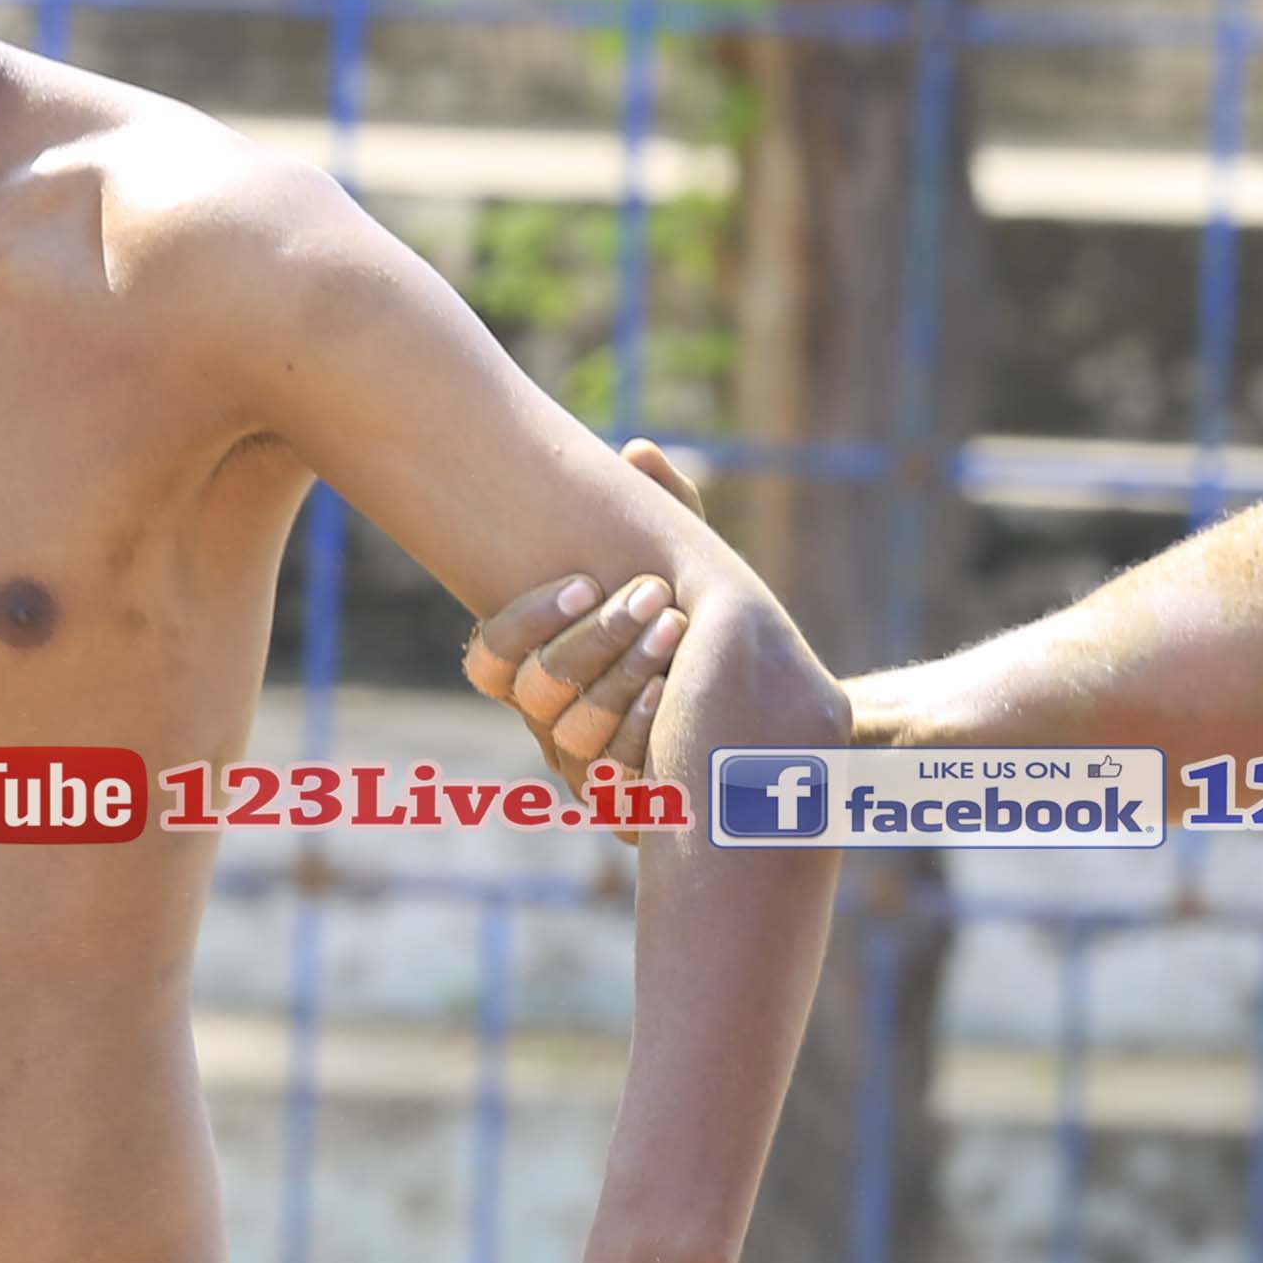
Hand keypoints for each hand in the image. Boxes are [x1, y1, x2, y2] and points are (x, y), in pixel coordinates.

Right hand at [459, 441, 707, 796]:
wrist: (773, 710)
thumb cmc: (710, 626)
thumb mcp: (690, 561)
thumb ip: (664, 509)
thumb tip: (636, 453)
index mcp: (542, 668)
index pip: (488, 660)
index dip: (525, 621)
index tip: (585, 581)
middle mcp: (550, 725)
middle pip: (537, 691)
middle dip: (595, 637)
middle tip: (653, 595)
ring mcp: (585, 772)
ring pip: (575, 734)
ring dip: (624, 674)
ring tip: (678, 629)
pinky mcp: (628, 810)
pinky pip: (617, 779)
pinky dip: (647, 730)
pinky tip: (684, 693)